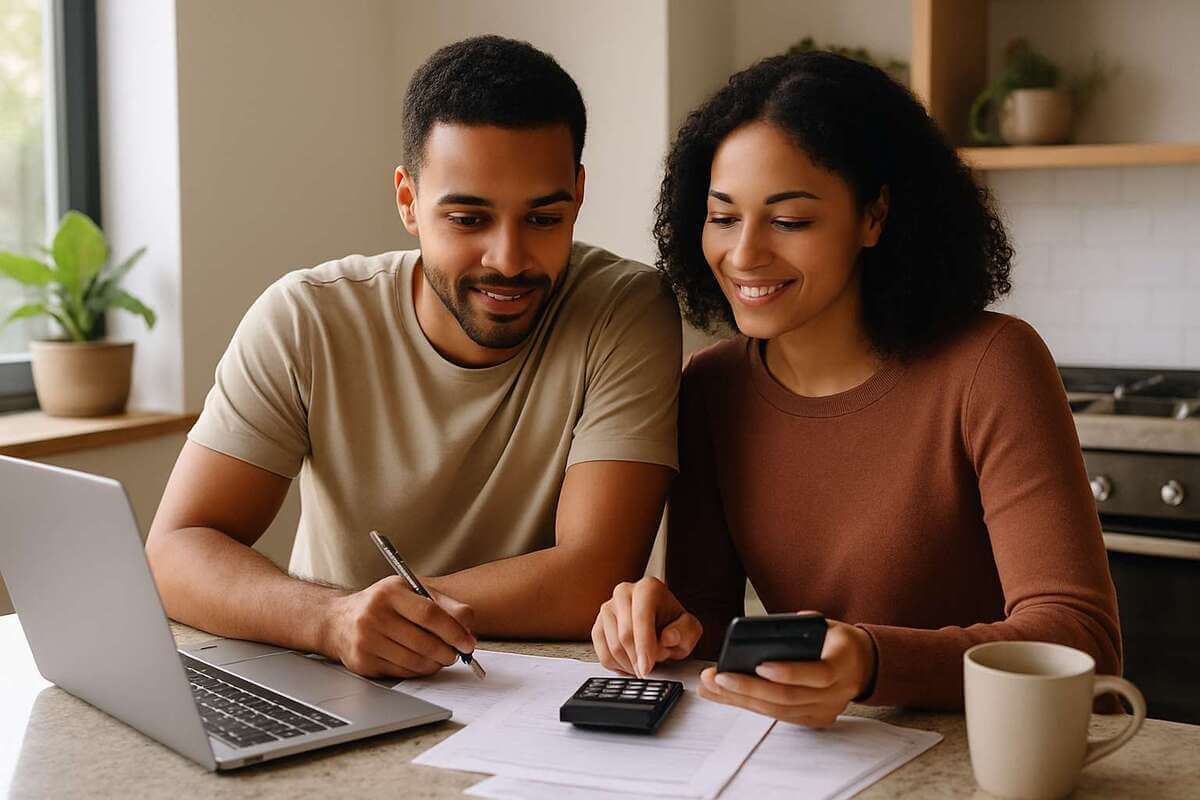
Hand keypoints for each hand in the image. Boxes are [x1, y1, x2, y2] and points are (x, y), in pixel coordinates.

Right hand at [321, 576, 476, 677]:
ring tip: (442, 657)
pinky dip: (419, 670)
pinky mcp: (363, 663)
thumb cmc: (382, 604)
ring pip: (414, 661)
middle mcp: (373, 615)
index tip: (468, 642)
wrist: (338, 621)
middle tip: (458, 653)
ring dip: (436, 663)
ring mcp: (365, 641)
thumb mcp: (410, 591)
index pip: (429, 613)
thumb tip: (468, 628)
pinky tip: (423, 662)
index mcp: (389, 592)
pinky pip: (402, 672)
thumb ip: (444, 604)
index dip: (454, 630)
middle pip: (423, 641)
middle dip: (448, 651)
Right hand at [591, 576, 702, 677]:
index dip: (644, 646)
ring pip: (612, 647)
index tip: (647, 668)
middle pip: (624, 635)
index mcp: (648, 588)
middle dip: (638, 658)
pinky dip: (618, 666)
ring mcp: (607, 608)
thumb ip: (685, 632)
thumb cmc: (674, 625)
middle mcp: (624, 592)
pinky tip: (631, 664)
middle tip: (650, 669)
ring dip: (630, 664)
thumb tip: (668, 637)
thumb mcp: (690, 629)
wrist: (660, 623)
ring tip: (644, 662)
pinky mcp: (598, 625)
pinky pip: (602, 654)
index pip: (641, 618)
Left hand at [698, 617, 876, 727]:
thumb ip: (805, 624)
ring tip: (712, 687)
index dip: (788, 672)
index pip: (817, 674)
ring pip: (779, 710)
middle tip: (718, 678)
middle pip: (789, 697)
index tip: (759, 665)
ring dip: (741, 700)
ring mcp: (824, 710)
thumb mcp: (828, 626)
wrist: (863, 666)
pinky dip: (751, 705)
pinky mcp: (813, 719)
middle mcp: (835, 693)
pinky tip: (727, 696)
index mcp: (842, 664)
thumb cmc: (838, 642)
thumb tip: (774, 627)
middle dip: (749, 688)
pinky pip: (778, 716)